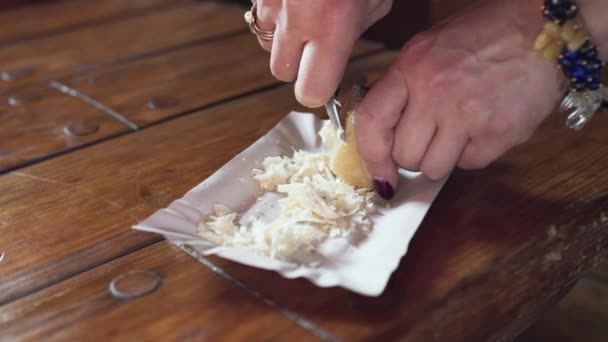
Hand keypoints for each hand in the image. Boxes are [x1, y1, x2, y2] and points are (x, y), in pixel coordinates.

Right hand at [253, 0, 391, 106]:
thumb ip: (355, 30)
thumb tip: (340, 49)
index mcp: (332, 22)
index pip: (311, 91)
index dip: (320, 92)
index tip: (328, 84)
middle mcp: (295, 16)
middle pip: (282, 72)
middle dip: (298, 67)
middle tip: (317, 48)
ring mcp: (270, 0)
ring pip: (267, 43)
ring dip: (283, 39)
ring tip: (305, 18)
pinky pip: (260, 15)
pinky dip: (275, 14)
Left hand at [355, 0, 566, 198]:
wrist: (544, 30)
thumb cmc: (486, 35)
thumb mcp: (430, 47)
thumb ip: (404, 85)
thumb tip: (385, 129)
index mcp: (412, 67)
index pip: (371, 121)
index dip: (371, 155)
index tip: (380, 173)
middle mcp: (435, 92)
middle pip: (405, 155)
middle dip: (415, 153)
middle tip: (432, 135)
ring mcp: (468, 115)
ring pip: (434, 168)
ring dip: (443, 157)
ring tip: (460, 128)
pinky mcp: (499, 133)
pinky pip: (469, 164)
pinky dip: (473, 153)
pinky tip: (484, 126)